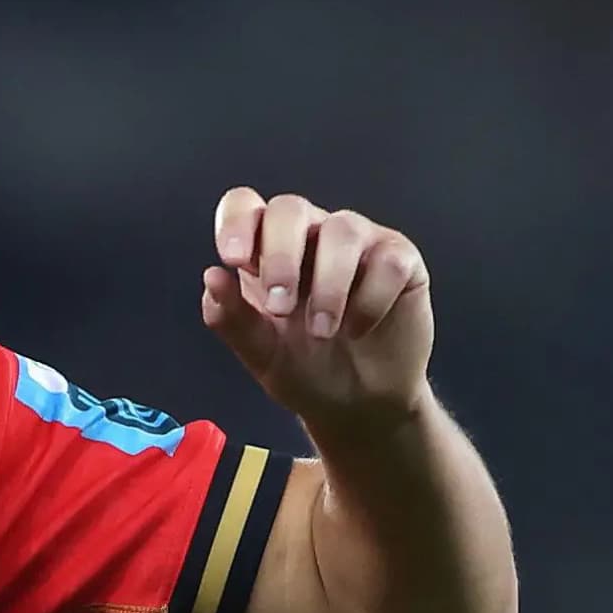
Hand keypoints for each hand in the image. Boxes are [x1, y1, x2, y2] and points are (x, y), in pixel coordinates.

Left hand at [200, 188, 433, 441]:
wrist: (359, 406)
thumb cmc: (308, 370)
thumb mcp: (262, 354)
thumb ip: (233, 318)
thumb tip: (212, 277)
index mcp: (268, 249)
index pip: (247, 206)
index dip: (237, 222)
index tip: (233, 259)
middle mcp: (312, 235)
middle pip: (291, 209)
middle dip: (281, 257)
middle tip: (281, 308)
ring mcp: (358, 243)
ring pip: (342, 231)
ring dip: (328, 286)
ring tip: (322, 332)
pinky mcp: (400, 261)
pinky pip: (388, 261)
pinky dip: (370, 300)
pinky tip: (359, 330)